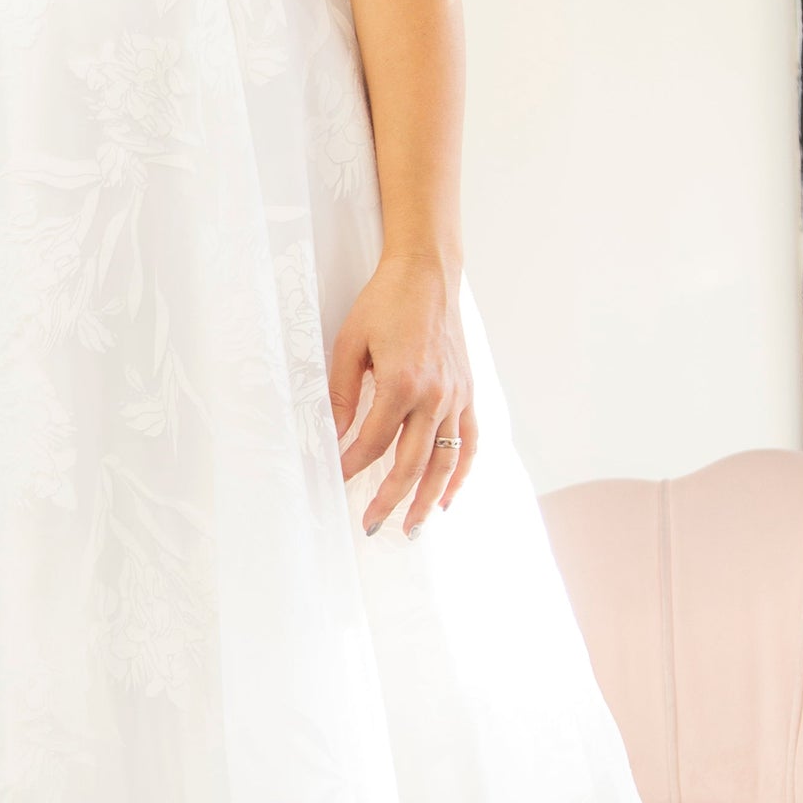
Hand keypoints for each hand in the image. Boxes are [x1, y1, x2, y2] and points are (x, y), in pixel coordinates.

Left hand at [329, 252, 477, 534]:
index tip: (336, 480)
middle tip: (370, 526)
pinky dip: (461, 473)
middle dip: (389, 499)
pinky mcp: (468, 393)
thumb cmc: (385, 303)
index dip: (352, 465)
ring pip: (445, 461)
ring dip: (428, 499)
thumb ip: (342, 393)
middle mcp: (435, 396)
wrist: (427, 274)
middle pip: (412, 463)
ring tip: (412, 527)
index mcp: (402, 383)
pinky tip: (449, 498)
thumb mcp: (350, 343)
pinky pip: (470, 441)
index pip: (373, 442)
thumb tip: (332, 435)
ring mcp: (457, 397)